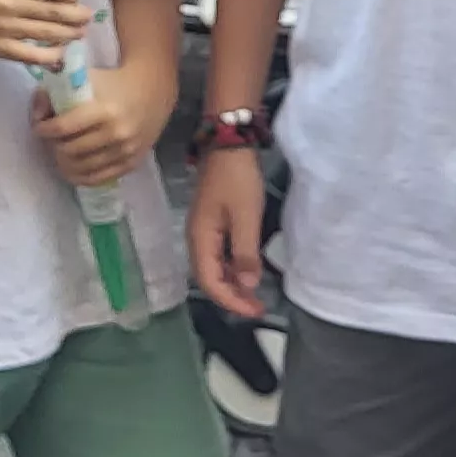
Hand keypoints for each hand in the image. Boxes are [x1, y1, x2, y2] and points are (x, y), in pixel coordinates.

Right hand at [0, 0, 90, 68]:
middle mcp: (10, 3)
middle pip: (56, 12)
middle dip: (77, 16)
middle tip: (86, 17)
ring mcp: (4, 28)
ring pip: (48, 34)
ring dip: (69, 34)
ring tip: (79, 33)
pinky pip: (31, 55)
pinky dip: (49, 56)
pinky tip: (58, 54)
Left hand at [32, 59, 173, 187]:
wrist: (151, 91)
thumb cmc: (112, 82)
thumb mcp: (83, 78)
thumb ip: (54, 92)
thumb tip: (35, 115)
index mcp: (104, 110)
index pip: (63, 127)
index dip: (44, 129)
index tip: (39, 127)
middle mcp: (117, 133)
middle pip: (70, 150)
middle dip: (53, 146)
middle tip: (50, 140)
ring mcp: (126, 151)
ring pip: (82, 167)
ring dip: (64, 162)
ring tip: (59, 152)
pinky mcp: (132, 163)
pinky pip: (99, 178)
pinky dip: (80, 176)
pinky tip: (70, 168)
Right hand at [188, 148, 267, 319]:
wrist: (229, 145)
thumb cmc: (237, 179)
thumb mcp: (246, 216)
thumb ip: (246, 253)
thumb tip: (247, 286)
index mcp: (201, 238)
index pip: (209, 281)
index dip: (231, 300)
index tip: (255, 311)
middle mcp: (197, 238)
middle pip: (208, 277)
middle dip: (231, 297)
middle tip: (258, 309)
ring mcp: (203, 231)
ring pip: (214, 268)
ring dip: (232, 285)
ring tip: (254, 296)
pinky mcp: (213, 224)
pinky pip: (219, 256)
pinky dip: (232, 269)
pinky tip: (247, 273)